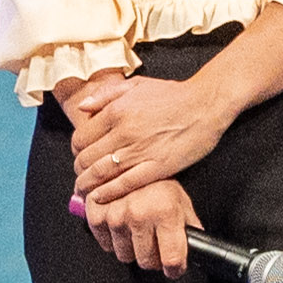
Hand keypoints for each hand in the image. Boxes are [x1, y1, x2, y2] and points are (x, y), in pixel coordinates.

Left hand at [65, 69, 232, 208]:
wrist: (206, 104)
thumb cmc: (174, 94)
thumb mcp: (136, 85)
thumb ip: (106, 94)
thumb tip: (83, 108)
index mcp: (117, 110)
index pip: (81, 137)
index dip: (76, 150)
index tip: (79, 155)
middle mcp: (124, 132)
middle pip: (87, 158)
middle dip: (79, 169)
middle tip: (80, 175)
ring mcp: (140, 151)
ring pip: (101, 173)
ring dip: (87, 184)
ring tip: (83, 190)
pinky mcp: (157, 167)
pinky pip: (125, 184)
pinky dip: (108, 193)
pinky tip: (99, 197)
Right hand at [76, 170, 196, 276]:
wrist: (130, 159)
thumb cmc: (159, 182)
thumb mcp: (181, 201)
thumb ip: (190, 227)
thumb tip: (198, 249)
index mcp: (165, 212)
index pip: (172, 260)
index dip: (174, 269)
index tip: (173, 268)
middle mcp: (140, 214)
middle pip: (146, 262)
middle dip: (152, 256)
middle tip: (155, 241)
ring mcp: (115, 215)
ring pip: (124, 255)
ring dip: (131, 247)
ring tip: (137, 229)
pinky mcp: (96, 214)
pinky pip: (105, 245)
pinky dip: (112, 239)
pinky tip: (121, 225)